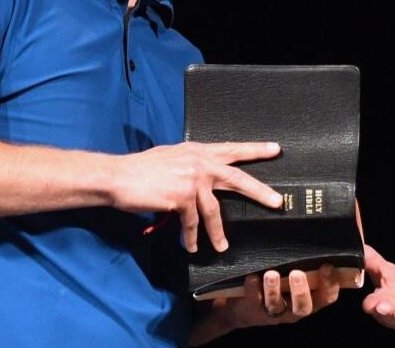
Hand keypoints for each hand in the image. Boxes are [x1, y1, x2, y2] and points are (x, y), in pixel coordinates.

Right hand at [110, 141, 281, 251]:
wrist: (117, 177)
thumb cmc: (139, 170)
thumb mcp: (170, 158)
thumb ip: (189, 164)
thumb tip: (201, 174)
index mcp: (197, 151)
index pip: (231, 149)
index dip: (253, 149)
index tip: (274, 149)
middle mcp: (198, 162)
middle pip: (236, 178)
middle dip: (259, 191)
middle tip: (277, 201)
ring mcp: (192, 179)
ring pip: (214, 210)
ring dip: (217, 232)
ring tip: (222, 246)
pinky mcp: (182, 197)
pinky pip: (192, 223)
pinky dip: (191, 236)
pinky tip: (190, 245)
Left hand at [229, 265, 343, 326]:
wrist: (247, 305)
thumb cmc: (281, 282)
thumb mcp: (296, 275)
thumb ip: (307, 264)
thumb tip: (316, 238)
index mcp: (311, 300)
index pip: (327, 297)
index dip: (330, 284)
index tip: (327, 266)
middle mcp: (294, 310)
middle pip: (303, 307)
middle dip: (301, 292)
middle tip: (297, 274)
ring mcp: (274, 313)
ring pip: (276, 306)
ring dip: (274, 290)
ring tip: (271, 274)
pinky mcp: (254, 312)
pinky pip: (253, 302)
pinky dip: (253, 289)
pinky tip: (252, 277)